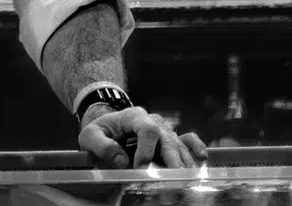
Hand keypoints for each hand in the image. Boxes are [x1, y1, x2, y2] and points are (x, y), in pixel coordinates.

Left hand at [77, 106, 208, 169]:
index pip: (147, 129)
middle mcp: (153, 120)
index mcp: (133, 116)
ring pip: (178, 142)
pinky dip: (195, 147)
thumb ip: (102, 146)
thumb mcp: (90, 136)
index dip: (147, 149)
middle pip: (167, 137)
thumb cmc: (99, 132)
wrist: (106, 129)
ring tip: (187, 176)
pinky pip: (187, 139)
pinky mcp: (169, 139)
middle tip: (173, 176)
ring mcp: (164, 129)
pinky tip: (202, 157)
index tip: (141, 167)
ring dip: (183, 160)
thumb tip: (122, 160)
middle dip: (171, 158)